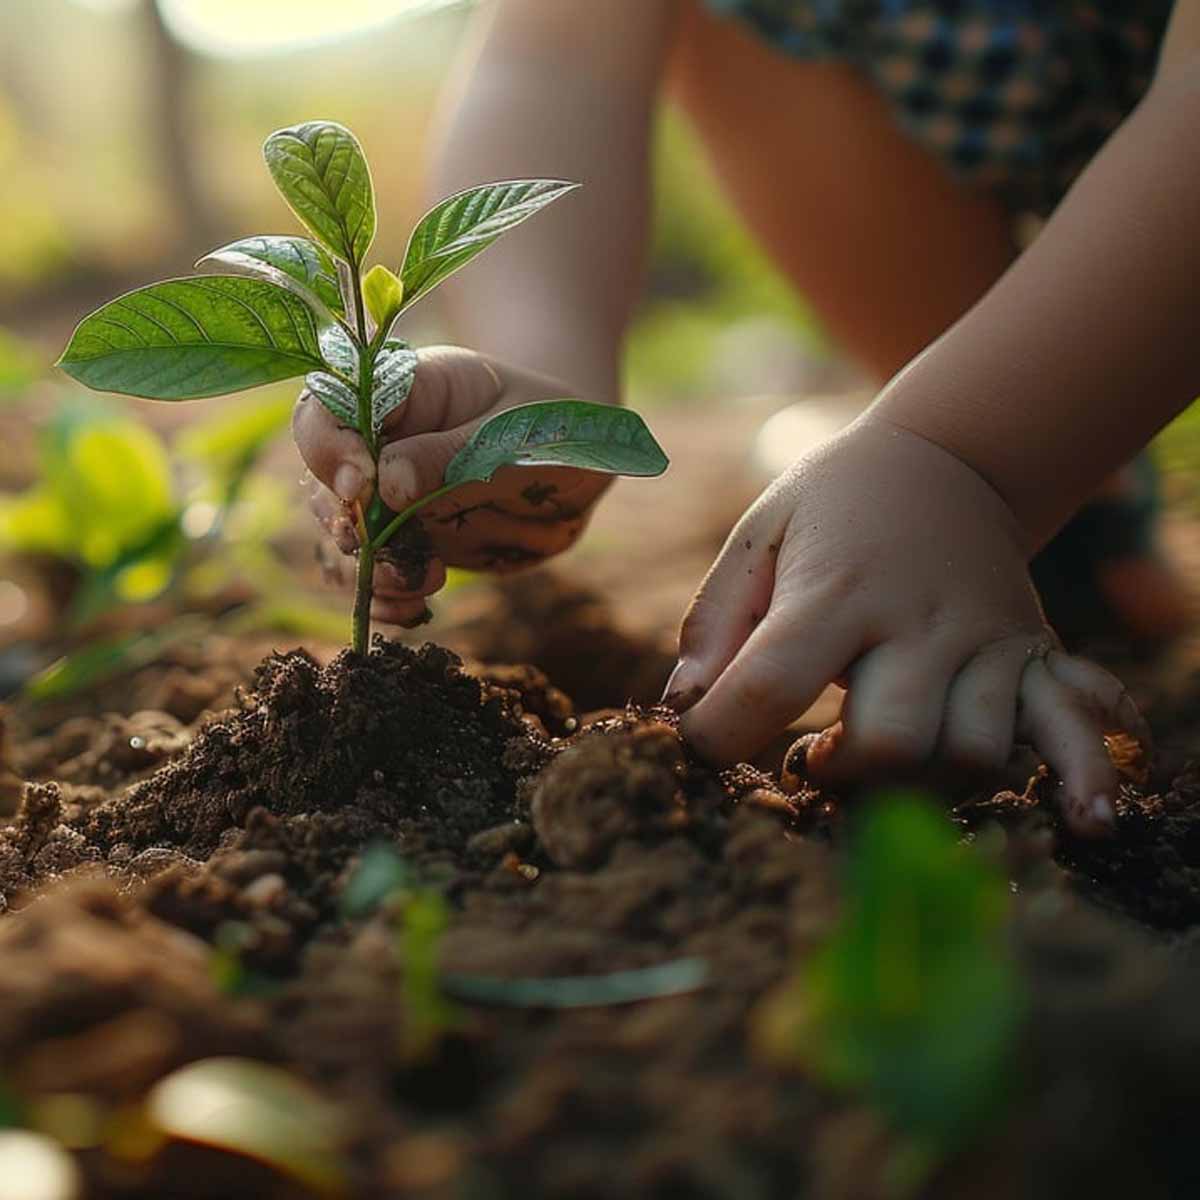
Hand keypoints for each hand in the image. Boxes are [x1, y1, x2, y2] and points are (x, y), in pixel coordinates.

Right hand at [294, 346, 612, 625]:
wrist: (578, 465)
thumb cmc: (550, 426)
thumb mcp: (512, 431)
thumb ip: (448, 453)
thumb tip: (384, 484)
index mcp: (403, 390)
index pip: (330, 407)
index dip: (329, 447)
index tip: (358, 486)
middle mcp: (381, 441)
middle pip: (322, 480)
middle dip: (345, 522)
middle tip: (378, 547)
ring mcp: (389, 494)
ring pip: (342, 534)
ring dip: (367, 568)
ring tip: (420, 581)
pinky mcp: (404, 540)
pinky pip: (373, 573)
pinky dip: (384, 598)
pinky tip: (411, 610)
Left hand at [665, 416, 1147, 836]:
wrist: (949, 457)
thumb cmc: (835, 504)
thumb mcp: (760, 534)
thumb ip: (714, 621)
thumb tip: (679, 708)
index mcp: (838, 588)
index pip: (772, 684)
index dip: (718, 736)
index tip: (697, 747)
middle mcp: (921, 620)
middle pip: (892, 741)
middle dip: (842, 776)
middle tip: (812, 758)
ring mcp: (988, 641)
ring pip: (971, 753)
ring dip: (920, 784)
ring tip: (880, 756)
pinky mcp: (1034, 656)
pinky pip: (1072, 727)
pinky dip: (1082, 778)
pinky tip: (1085, 824)